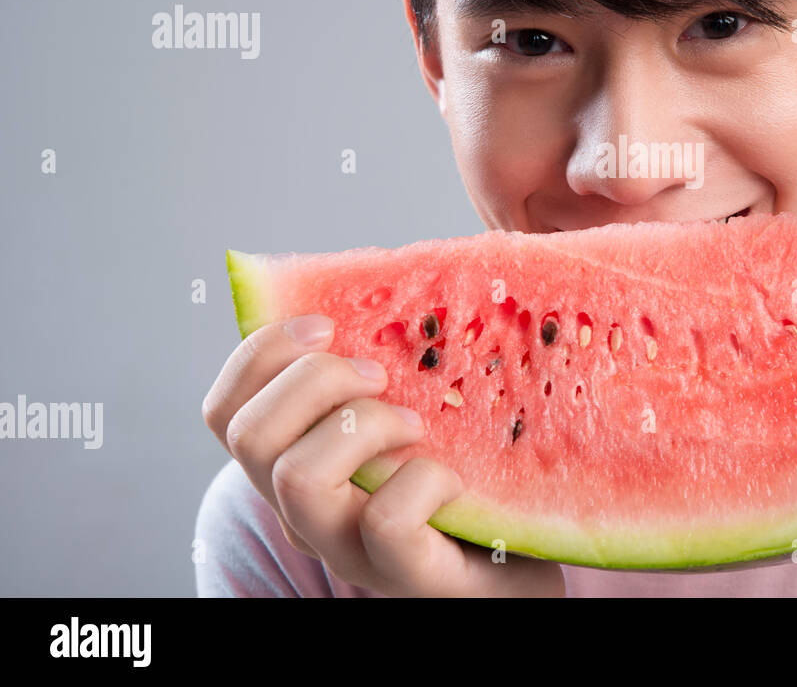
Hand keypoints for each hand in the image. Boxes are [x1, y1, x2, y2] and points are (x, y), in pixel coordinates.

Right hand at [203, 314, 563, 596]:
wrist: (515, 574)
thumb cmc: (463, 484)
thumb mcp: (413, 418)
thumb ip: (385, 370)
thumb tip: (391, 280)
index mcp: (297, 465)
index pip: (223, 411)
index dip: (258, 354)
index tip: (324, 322)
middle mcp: (305, 512)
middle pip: (249, 436)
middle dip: (313, 381)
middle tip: (377, 375)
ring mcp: (348, 549)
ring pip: (297, 476)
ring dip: (361, 424)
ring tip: (415, 423)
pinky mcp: (405, 573)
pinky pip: (385, 517)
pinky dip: (423, 479)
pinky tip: (456, 476)